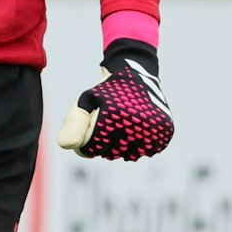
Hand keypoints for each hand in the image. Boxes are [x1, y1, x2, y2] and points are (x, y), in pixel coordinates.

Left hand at [59, 41, 171, 159]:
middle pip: (111, 153)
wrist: (137, 75)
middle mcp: (137, 122)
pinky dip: (139, 147)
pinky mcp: (165, 131)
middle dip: (103, 148)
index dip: (86, 148)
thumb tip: (65, 146)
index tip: (87, 138)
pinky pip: (147, 151)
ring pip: (129, 155)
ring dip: (121, 150)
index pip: (93, 149)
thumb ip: (73, 123)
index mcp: (115, 115)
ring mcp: (154, 128)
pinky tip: (134, 132)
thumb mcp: (85, 101)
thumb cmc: (106, 91)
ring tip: (118, 130)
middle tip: (104, 132)